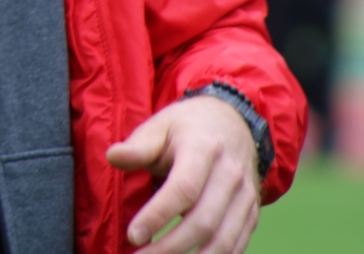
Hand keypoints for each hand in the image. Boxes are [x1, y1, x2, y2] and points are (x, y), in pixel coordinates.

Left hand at [106, 95, 260, 251]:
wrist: (232, 122)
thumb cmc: (186, 127)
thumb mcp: (160, 126)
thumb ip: (138, 146)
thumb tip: (112, 156)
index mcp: (204, 149)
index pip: (183, 189)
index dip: (158, 215)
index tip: (133, 235)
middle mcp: (230, 175)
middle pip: (203, 221)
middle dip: (170, 247)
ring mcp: (245, 196)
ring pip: (223, 240)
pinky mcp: (251, 212)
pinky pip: (236, 244)